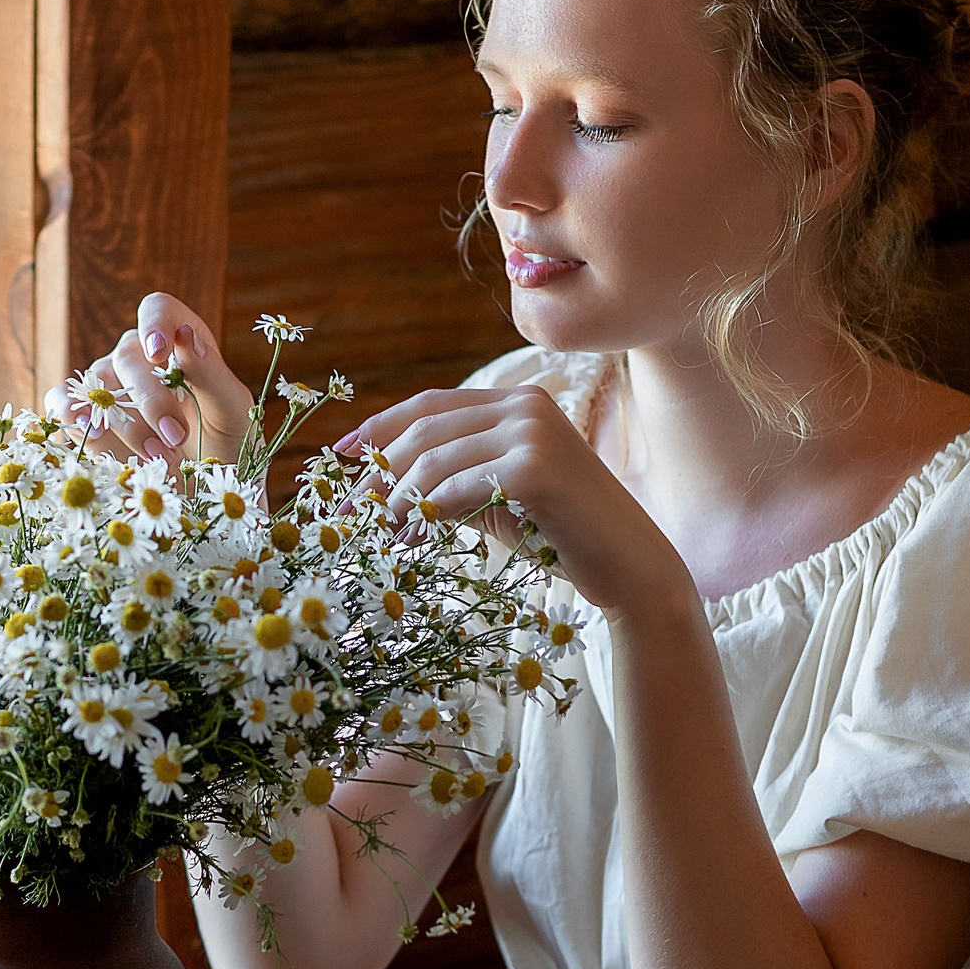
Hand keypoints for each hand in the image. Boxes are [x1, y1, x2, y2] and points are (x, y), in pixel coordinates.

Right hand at [46, 293, 253, 466]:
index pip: (158, 310)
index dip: (154, 324)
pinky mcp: (85, 417)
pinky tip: (90, 434)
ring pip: (98, 385)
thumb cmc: (226, 443)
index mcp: (180, 342)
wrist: (205, 488)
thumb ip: (212, 373)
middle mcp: (138, 357)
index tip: (159, 354)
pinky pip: (62, 402)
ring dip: (125, 422)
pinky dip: (69, 414)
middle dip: (150, 400)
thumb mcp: (234, 412)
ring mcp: (107, 385)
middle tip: (176, 437)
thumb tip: (184, 336)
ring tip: (158, 456)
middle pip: (127, 356)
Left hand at [339, 384, 693, 618]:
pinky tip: (407, 538)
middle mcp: (525, 404)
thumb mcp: (496, 496)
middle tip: (344, 513)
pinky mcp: (533, 466)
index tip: (340, 456)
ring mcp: (532, 431)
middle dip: (376, 472)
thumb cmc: (561, 537)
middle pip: (424, 430)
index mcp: (519, 400)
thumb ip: (451, 478)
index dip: (379, 427)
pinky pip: (455, 488)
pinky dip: (422, 514)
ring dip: (393, 500)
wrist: (629, 568)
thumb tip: (379, 486)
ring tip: (375, 535)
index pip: (431, 404)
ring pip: (433, 461)